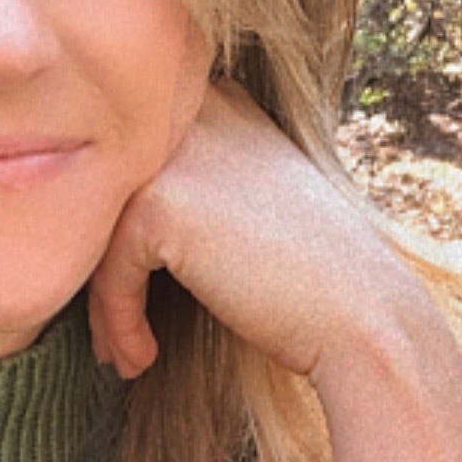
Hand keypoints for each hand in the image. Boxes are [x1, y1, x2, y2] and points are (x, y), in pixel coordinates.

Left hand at [88, 80, 461, 461]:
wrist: (362, 316)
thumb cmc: (308, 277)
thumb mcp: (247, 205)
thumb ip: (189, 190)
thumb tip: (99, 224)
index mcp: (218, 102)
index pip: (130, 162)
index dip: (117, 233)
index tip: (124, 298)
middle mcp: (193, 111)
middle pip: (105, 195)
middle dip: (102, 272)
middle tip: (111, 337)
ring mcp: (174, 152)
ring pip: (100, 234)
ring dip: (106, 306)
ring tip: (123, 355)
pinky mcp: (158, 203)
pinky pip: (109, 269)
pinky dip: (119, 321)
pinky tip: (141, 359)